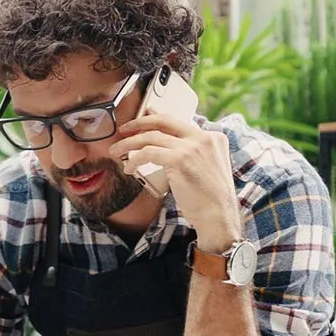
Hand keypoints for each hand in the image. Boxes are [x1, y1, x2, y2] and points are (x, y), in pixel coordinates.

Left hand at [110, 113, 242, 251]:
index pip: (179, 123)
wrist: (218, 217)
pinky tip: (129, 168)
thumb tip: (166, 147)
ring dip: (129, 143)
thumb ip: (194, 155)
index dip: (157, 119)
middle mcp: (204, 138)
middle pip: (165, 121)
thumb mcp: (209, 169)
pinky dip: (134, 159)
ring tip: (117, 151)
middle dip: (140, 122)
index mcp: (214, 138)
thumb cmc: (210, 200)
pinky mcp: (180, 159)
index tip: (144, 118)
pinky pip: (148, 153)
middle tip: (124, 130)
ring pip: (151, 136)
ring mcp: (192, 147)